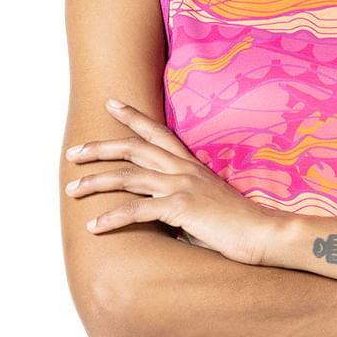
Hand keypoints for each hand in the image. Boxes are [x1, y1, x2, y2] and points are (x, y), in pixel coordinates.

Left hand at [64, 100, 291, 265]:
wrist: (264, 233)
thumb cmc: (239, 224)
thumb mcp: (209, 202)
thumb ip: (185, 199)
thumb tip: (164, 209)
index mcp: (192, 165)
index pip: (158, 132)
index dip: (133, 116)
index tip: (110, 103)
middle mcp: (184, 169)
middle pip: (133, 149)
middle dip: (100, 148)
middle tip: (73, 152)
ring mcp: (182, 186)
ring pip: (128, 176)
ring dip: (96, 181)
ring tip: (72, 189)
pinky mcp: (181, 207)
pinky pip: (136, 210)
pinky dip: (112, 217)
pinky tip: (94, 226)